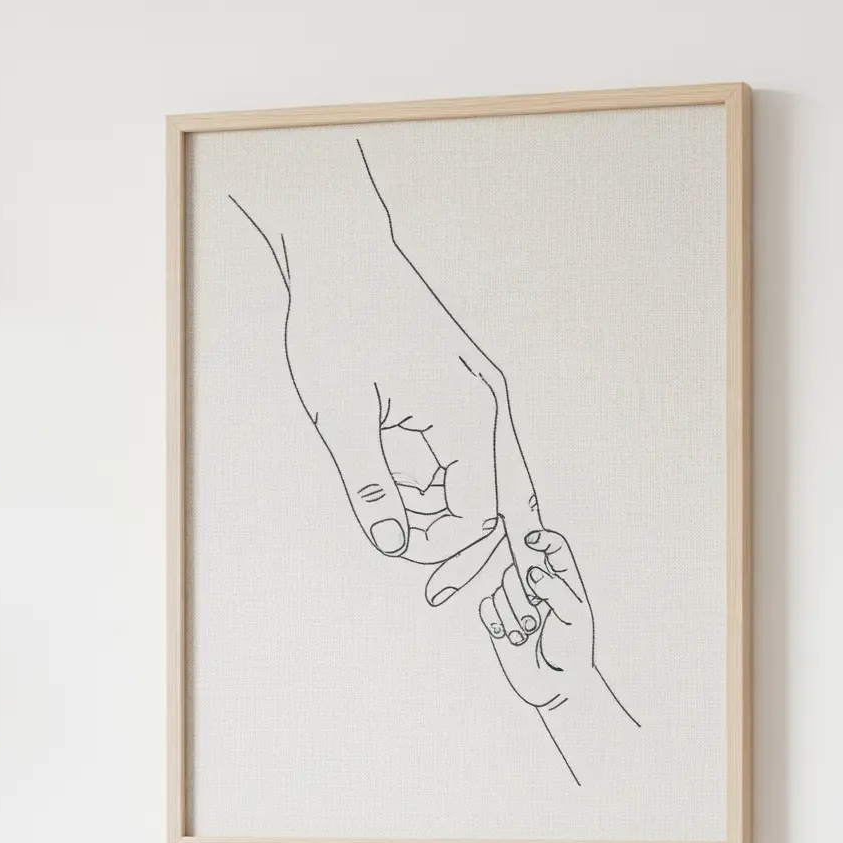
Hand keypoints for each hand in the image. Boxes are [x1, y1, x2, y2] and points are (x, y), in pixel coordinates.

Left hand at [239, 140, 541, 603]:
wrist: (341, 253)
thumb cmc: (336, 325)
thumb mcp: (340, 415)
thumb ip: (370, 485)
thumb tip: (391, 544)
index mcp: (470, 414)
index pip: (480, 515)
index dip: (440, 546)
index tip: (392, 546)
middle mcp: (490, 407)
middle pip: (505, 506)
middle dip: (465, 546)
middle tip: (430, 589)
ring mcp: (484, 396)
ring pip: (487, 482)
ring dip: (442, 508)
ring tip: (383, 494)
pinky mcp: (467, 390)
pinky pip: (469, 455)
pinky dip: (438, 477)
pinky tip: (391, 468)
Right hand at [477, 526, 638, 782]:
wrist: (554, 684)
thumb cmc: (572, 650)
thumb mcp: (574, 618)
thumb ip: (556, 591)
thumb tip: (532, 572)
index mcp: (563, 579)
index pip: (553, 546)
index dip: (541, 538)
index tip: (529, 541)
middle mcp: (537, 585)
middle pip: (517, 568)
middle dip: (522, 595)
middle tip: (535, 621)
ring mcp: (515, 600)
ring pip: (500, 588)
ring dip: (512, 615)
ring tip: (526, 636)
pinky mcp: (497, 617)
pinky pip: (486, 606)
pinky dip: (496, 623)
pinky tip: (509, 639)